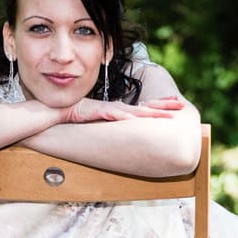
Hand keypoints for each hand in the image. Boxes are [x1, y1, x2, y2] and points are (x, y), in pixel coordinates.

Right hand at [58, 95, 185, 123]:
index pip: (143, 107)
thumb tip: (123, 132)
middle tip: (180, 105)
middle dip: (163, 106)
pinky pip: (113, 114)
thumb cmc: (77, 117)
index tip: (175, 105)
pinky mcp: (97, 111)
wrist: (57, 111)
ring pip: (133, 111)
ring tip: (165, 115)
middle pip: (144, 107)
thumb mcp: (99, 122)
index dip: (160, 105)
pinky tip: (134, 119)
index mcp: (118, 110)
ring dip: (150, 113)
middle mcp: (116, 108)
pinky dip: (124, 117)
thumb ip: (111, 126)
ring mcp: (107, 109)